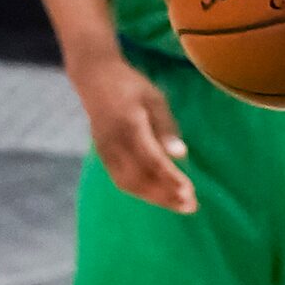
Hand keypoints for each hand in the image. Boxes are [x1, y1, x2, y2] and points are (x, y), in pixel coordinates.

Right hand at [72, 52, 195, 212]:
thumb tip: (180, 155)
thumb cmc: (130, 85)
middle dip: (166, 195)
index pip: (152, 160)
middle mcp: (114, 143)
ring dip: (155, 198)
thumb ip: (166, 128)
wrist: (94, 79)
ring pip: (129, 183)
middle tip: (190, 205)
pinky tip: (158, 196)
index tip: (190, 191)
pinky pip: (120, 180)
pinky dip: (141, 192)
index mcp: (130, 125)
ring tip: (179, 205)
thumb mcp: (154, 99)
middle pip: (140, 178)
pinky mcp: (102, 155)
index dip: (170, 179)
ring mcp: (105, 151)